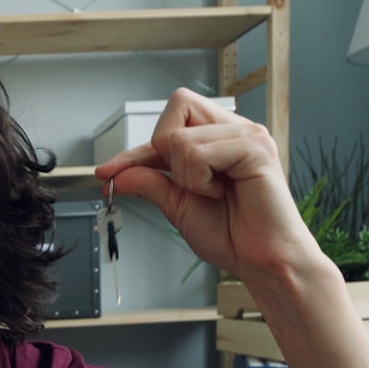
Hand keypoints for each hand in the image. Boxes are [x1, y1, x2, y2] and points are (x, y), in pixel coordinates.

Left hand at [95, 88, 312, 282]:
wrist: (262, 261)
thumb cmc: (233, 235)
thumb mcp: (178, 206)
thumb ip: (150, 184)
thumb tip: (117, 175)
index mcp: (218, 139)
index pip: (168, 125)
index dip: (134, 151)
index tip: (106, 172)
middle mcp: (234, 130)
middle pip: (177, 106)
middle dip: (164, 150)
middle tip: (188, 183)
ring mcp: (247, 135)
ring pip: (180, 136)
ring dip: (185, 175)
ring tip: (213, 192)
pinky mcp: (255, 147)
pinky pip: (199, 152)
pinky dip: (200, 179)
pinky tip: (221, 191)